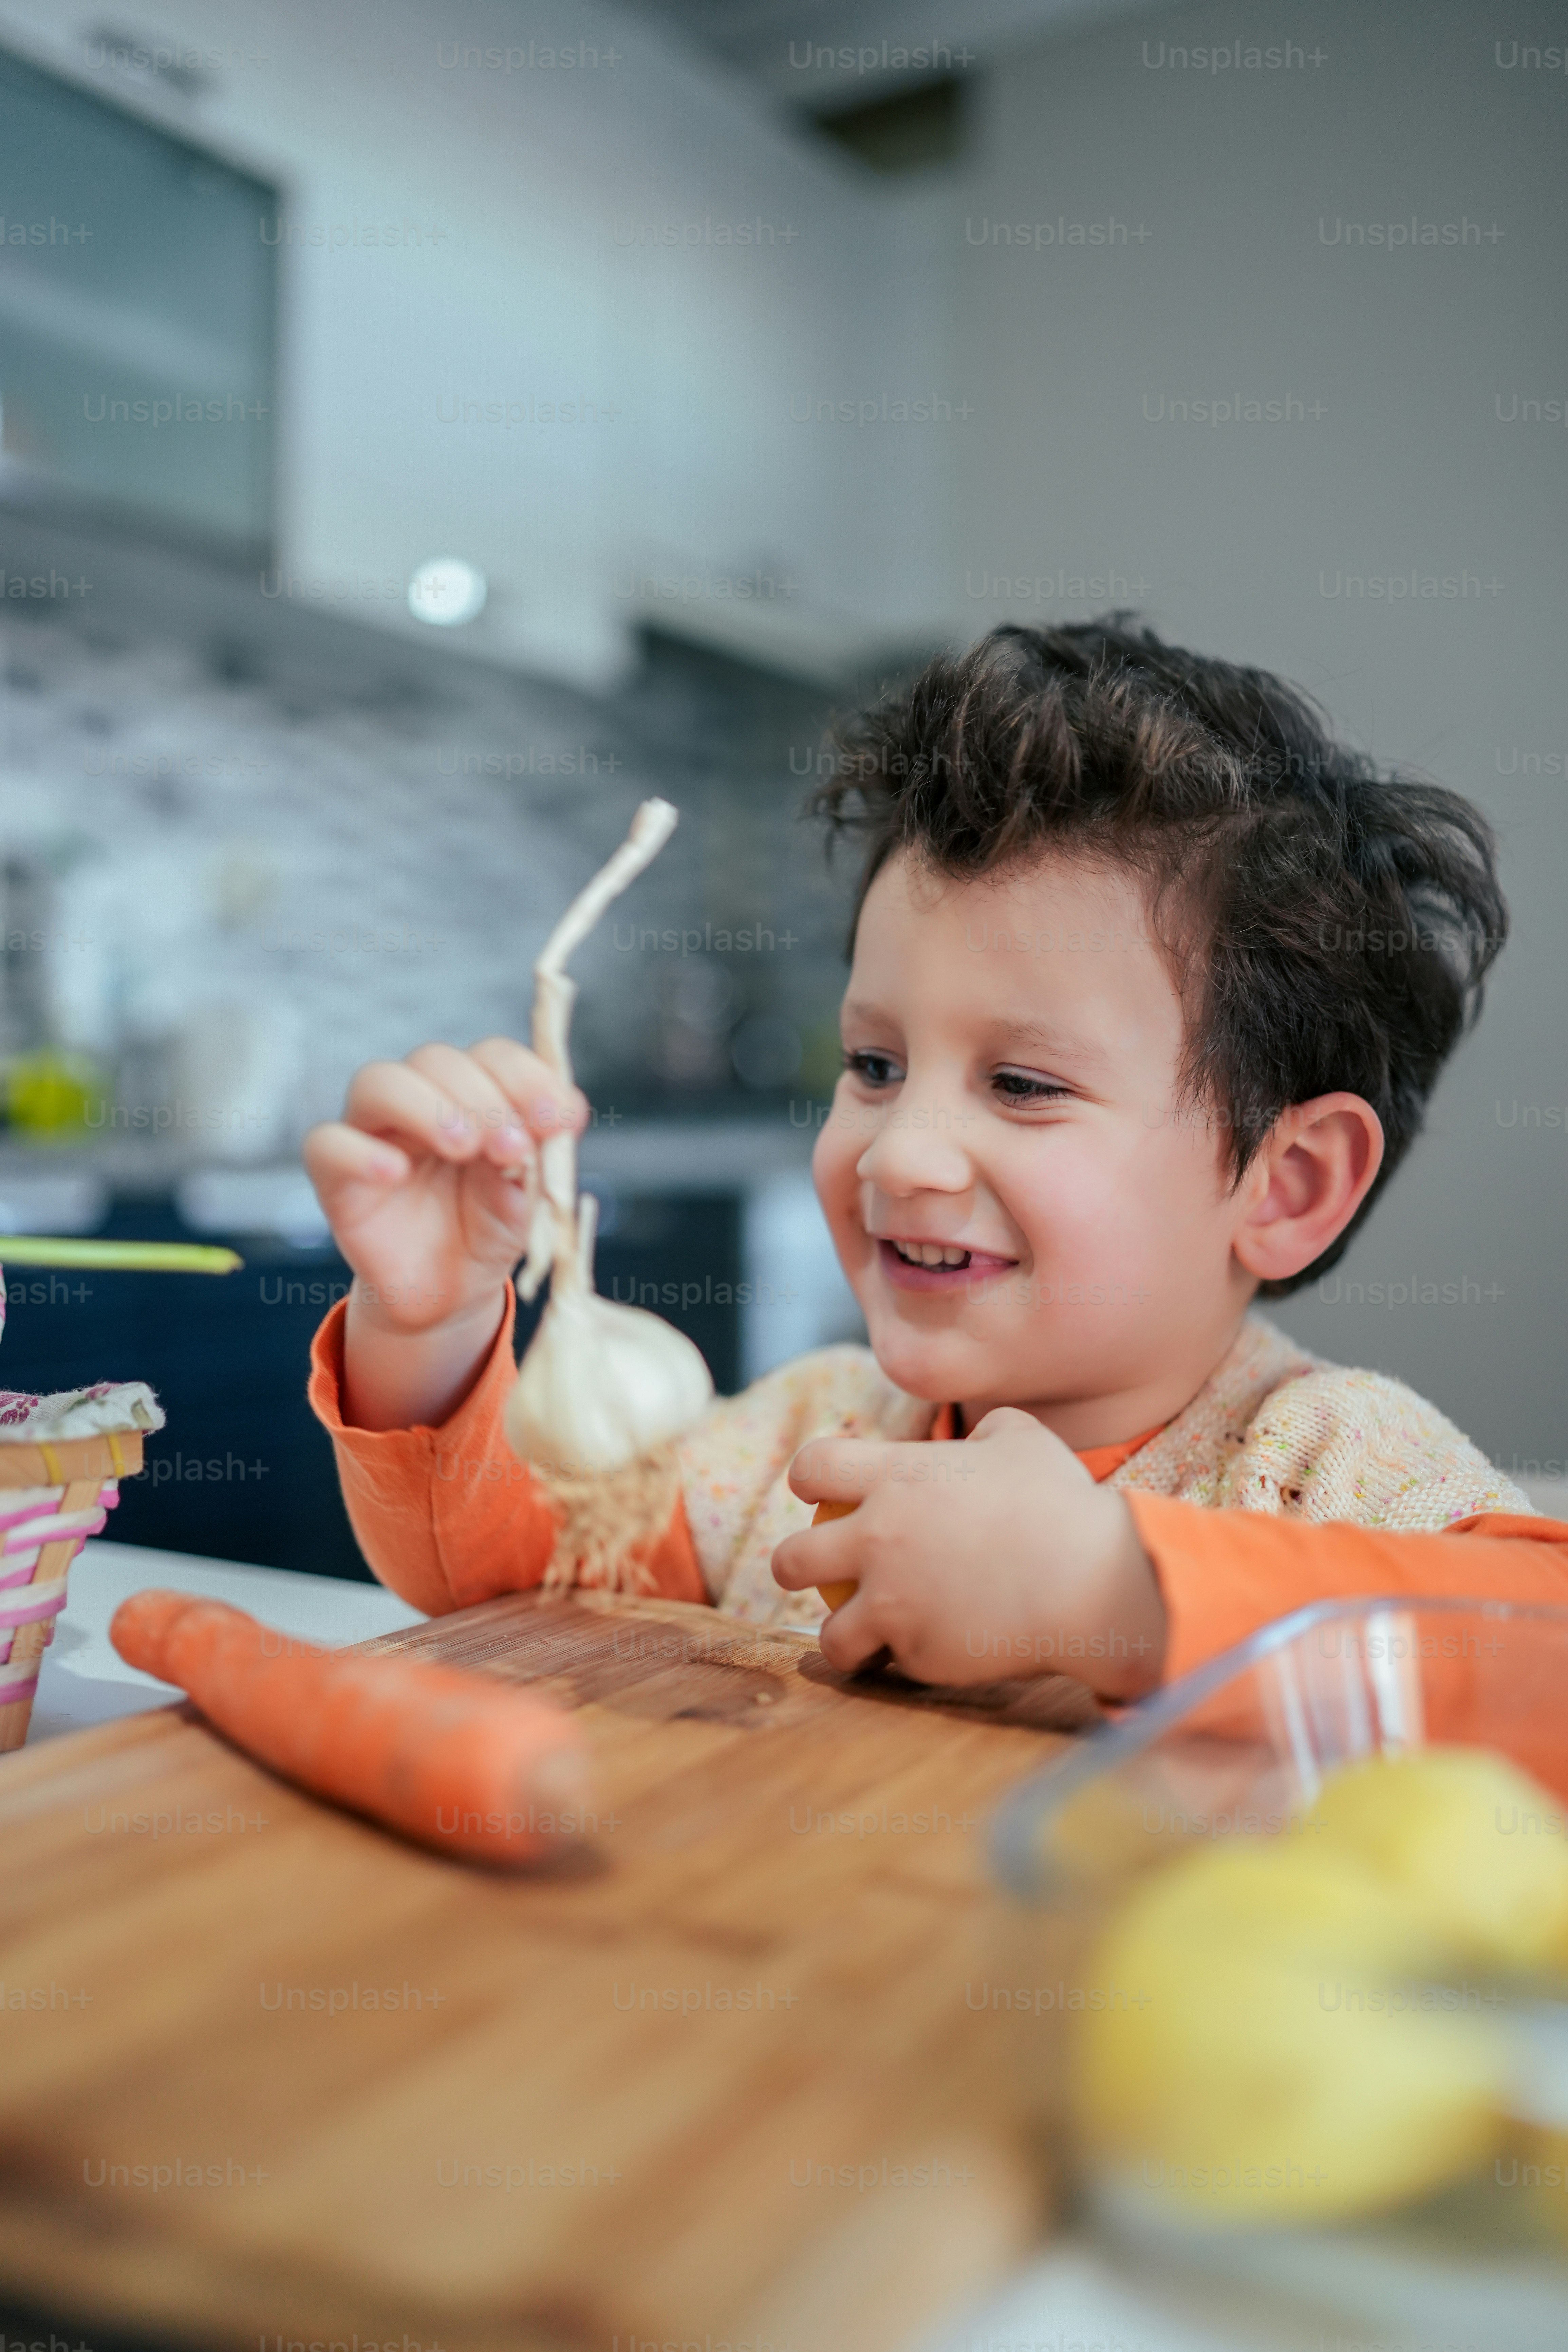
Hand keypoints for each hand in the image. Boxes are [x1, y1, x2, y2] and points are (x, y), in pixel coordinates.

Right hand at [302, 1038, 585, 1429]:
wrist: (446, 1296)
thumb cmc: (485, 1233)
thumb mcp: (525, 1202)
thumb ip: (540, 1163)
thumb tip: (561, 1122)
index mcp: (472, 1097)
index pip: (491, 1056)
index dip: (525, 1076)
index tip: (557, 1118)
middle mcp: (419, 1102)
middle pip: (435, 1060)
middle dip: (482, 1097)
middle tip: (511, 1146)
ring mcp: (373, 1133)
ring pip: (378, 1083)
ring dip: (428, 1107)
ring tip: (464, 1148)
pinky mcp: (335, 1175)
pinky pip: (328, 1145)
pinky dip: (360, 1153)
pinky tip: (394, 1173)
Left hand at [771, 1407, 1166, 1699]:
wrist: (1090, 1582)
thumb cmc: (1062, 1503)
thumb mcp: (1022, 1439)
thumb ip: (983, 1432)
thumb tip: (975, 1440)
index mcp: (895, 1478)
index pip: (810, 1468)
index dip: (811, 1480)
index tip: (826, 1496)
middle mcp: (878, 1539)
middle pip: (789, 1559)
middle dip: (797, 1567)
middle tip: (824, 1574)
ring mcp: (892, 1602)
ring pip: (829, 1632)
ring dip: (844, 1632)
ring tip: (867, 1634)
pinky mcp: (916, 1654)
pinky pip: (889, 1664)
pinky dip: (904, 1661)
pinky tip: (931, 1650)